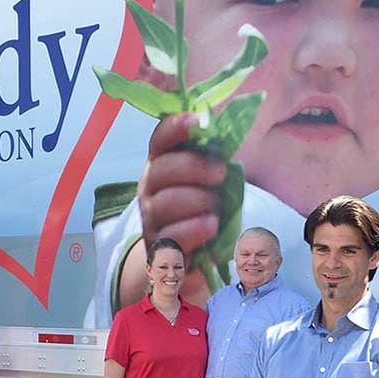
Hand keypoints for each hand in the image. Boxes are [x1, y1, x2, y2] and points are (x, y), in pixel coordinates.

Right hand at [139, 112, 226, 256]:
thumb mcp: (210, 181)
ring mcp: (150, 218)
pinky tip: (211, 225)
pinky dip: (194, 229)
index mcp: (162, 164)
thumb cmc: (204, 208)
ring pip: (165, 202)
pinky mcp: (157, 248)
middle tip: (221, 173)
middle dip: (194, 167)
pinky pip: (171, 236)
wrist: (190, 255)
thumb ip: (214, 158)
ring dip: (198, 201)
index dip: (176, 128)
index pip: (160, 140)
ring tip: (217, 208)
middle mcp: (150, 188)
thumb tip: (229, 130)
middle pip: (161, 169)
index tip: (198, 122)